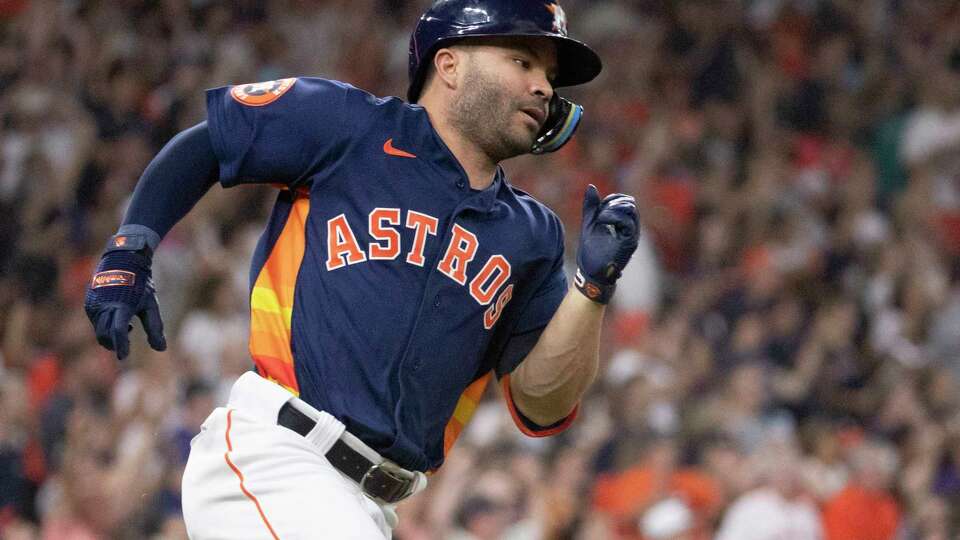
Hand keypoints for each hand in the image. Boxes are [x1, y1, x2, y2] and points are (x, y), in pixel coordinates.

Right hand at [84, 235, 165, 359]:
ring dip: (110, 336)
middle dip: (115, 343)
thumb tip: (161, 349)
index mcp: (121, 306)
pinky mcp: (89, 303)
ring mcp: (93, 305)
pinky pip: (95, 322)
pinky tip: (118, 319)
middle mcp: (104, 306)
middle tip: (128, 342)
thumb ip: (155, 327)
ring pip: (98, 330)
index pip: (118, 331)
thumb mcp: (151, 304)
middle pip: (105, 335)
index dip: (121, 345)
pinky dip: (105, 326)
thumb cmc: (140, 283)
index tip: (124, 357)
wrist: (122, 260)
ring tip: (129, 328)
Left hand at [575, 185, 639, 303]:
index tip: (599, 207)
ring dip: (613, 208)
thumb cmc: (591, 252)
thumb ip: (591, 207)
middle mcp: (631, 229)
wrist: (591, 273)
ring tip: (600, 218)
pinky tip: (601, 222)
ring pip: (631, 209)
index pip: (625, 201)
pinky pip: (627, 222)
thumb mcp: (589, 224)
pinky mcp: (630, 242)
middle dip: (613, 202)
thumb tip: (591, 186)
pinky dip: (613, 217)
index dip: (612, 199)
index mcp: (623, 224)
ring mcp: (632, 235)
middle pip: (630, 203)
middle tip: (599, 213)